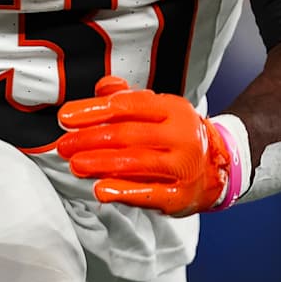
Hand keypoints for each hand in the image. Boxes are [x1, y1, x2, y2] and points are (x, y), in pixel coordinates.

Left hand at [55, 76, 230, 216]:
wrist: (216, 168)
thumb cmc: (177, 136)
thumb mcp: (158, 110)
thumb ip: (128, 98)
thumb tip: (102, 87)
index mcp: (173, 108)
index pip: (127, 106)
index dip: (93, 111)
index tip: (66, 117)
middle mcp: (182, 135)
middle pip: (128, 135)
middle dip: (90, 139)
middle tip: (64, 145)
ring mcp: (183, 166)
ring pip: (136, 162)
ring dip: (100, 164)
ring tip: (76, 165)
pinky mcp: (180, 195)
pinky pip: (149, 193)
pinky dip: (123, 191)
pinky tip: (101, 189)